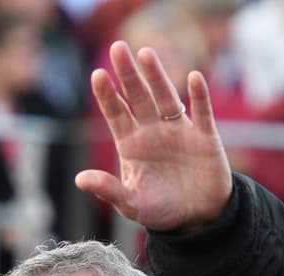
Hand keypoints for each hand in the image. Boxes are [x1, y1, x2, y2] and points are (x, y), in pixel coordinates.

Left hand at [75, 41, 231, 233]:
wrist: (199, 219)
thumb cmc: (162, 211)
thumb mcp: (132, 206)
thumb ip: (109, 190)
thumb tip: (80, 179)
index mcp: (132, 145)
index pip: (116, 114)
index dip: (107, 95)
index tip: (97, 75)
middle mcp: (152, 132)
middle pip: (138, 97)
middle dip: (128, 74)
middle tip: (117, 48)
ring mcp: (178, 131)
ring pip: (166, 98)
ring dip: (157, 76)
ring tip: (145, 54)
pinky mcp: (204, 137)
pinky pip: (202, 113)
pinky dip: (199, 97)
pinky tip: (194, 78)